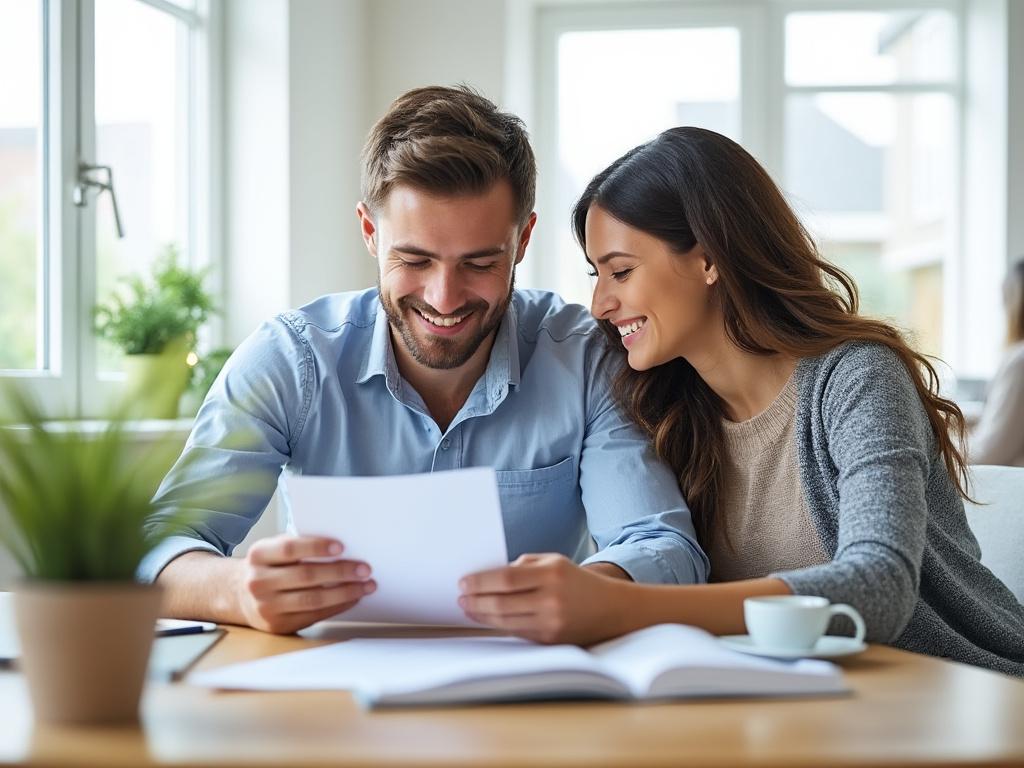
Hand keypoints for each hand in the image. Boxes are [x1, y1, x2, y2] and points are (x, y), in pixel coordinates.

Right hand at [236, 534, 375, 633]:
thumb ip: (299, 547)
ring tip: (366, 585)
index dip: (316, 547)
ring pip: (312, 599)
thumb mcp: (274, 550)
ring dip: (345, 592)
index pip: (290, 549)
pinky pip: (314, 615)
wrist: (239, 595)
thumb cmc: (268, 567)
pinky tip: (352, 598)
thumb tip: (343, 549)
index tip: (342, 547)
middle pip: (306, 575)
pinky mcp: (277, 624)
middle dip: (340, 572)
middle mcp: (258, 581)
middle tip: (365, 568)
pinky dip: (337, 606)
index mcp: (259, 555)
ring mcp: (266, 606)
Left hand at [458, 553, 627, 644]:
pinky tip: (487, 618)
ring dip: (481, 615)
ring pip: (505, 621)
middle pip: (502, 603)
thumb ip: (523, 566)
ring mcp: (551, 623)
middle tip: (460, 597)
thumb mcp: (554, 562)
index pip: (506, 579)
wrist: (611, 609)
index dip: (480, 582)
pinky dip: (498, 625)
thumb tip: (488, 577)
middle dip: (476, 600)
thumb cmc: (576, 581)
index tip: (463, 582)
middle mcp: (552, 600)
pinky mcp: (550, 640)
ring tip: (468, 608)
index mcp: (552, 574)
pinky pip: (516, 632)